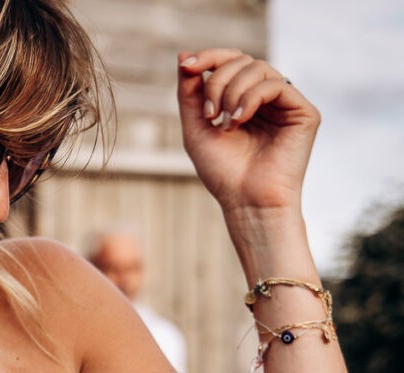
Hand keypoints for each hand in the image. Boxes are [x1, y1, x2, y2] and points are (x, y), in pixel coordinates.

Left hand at [177, 49, 319, 216]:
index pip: (230, 62)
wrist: (247, 202)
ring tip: (224, 123)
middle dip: (217, 80)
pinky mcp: (304, 113)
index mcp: (244, 100)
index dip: (209, 57)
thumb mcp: (196, 128)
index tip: (187, 66)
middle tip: (208, 113)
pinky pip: (276, 85)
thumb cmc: (223, 172)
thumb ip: (189, 93)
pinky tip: (238, 121)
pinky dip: (251, 98)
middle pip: (242, 61)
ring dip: (232, 91)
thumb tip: (183, 56)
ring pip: (259, 68)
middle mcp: (267, 99)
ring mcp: (287, 104)